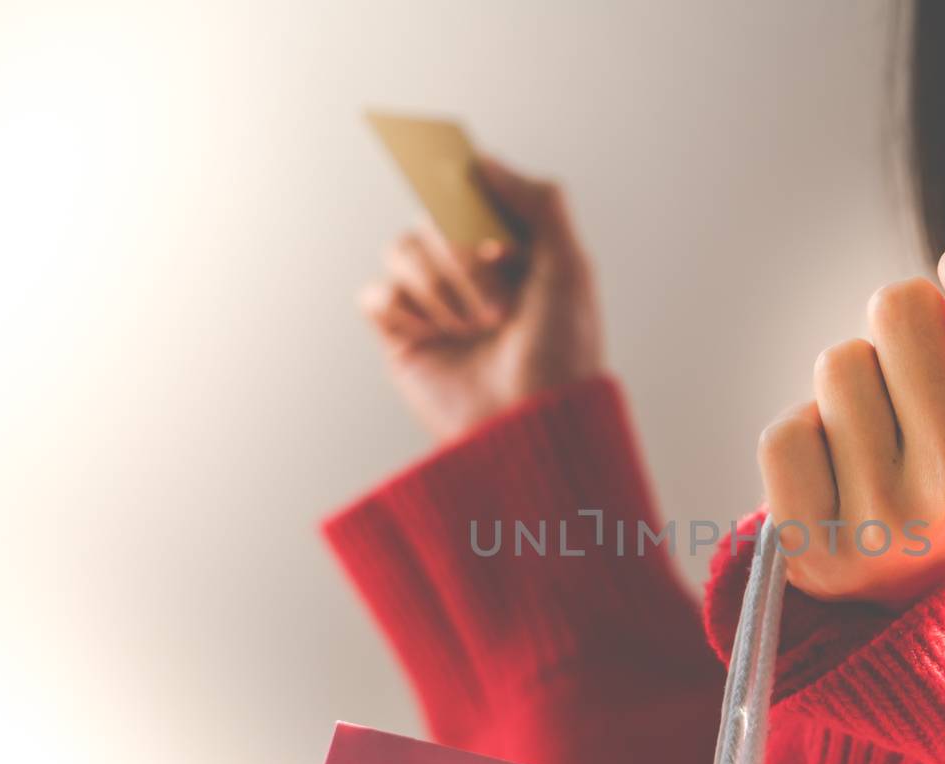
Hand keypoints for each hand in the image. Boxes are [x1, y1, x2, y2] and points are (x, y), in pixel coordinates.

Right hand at [359, 154, 602, 443]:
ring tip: (474, 327)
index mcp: (511, 247)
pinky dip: (404, 310)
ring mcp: (434, 302)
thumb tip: (481, 159)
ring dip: (439, 284)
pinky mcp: (402, 337)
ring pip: (400, 248)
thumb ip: (538, 201)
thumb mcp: (570, 267)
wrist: (532, 424)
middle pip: (431, 215)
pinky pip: (374, 295)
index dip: (467, 192)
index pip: (468, 190)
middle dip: (463, 254)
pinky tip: (436, 338)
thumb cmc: (562, 353)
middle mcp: (469, 270)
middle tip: (498, 304)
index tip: (482, 213)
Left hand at [757, 195, 944, 607]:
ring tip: (897, 439)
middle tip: (933, 392)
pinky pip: (783, 435)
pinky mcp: (812, 554)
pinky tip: (851, 478)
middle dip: (911, 331)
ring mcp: (883, 530)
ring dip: (861, 384)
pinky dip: (811, 439)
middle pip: (895, 307)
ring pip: (836, 366)